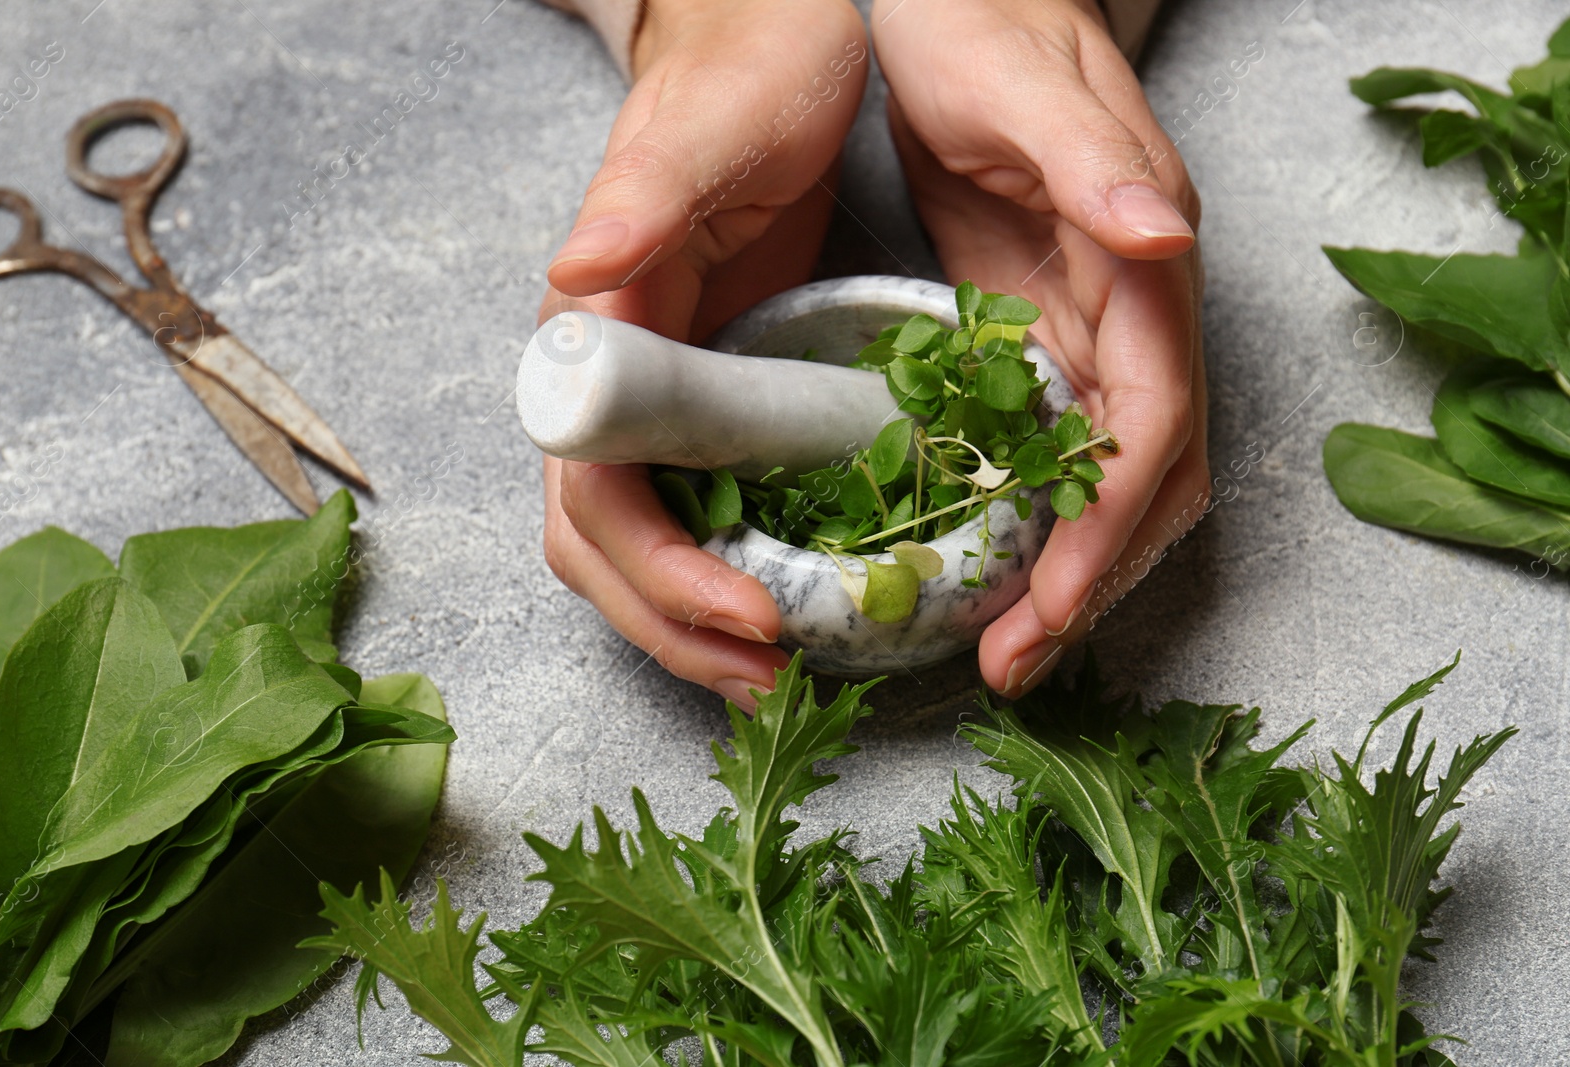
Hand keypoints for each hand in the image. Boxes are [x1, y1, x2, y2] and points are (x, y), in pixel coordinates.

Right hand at [539, 0, 868, 706]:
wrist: (762, 42)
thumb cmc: (742, 71)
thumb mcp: (708, 124)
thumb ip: (646, 192)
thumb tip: (580, 271)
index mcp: (594, 328)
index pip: (593, 489)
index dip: (659, 570)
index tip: (746, 612)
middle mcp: (607, 379)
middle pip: (603, 545)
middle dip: (678, 627)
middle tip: (771, 679)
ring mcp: (651, 396)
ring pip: (638, 545)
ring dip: (698, 622)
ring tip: (777, 671)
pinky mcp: (701, 398)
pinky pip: (693, 511)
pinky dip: (729, 573)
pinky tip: (787, 602)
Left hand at [873, 0, 1208, 695]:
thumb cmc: (984, 20)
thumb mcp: (1025, 84)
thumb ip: (1099, 162)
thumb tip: (1172, 240)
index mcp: (1142, 261)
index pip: (1151, 423)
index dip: (1109, 523)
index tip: (1052, 602)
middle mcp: (1132, 306)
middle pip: (1143, 474)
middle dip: (1088, 575)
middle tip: (1013, 659)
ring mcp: (1087, 323)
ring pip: (1104, 474)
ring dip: (1061, 563)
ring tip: (1000, 641)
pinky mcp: (1036, 327)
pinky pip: (1049, 443)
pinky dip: (1025, 511)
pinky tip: (977, 555)